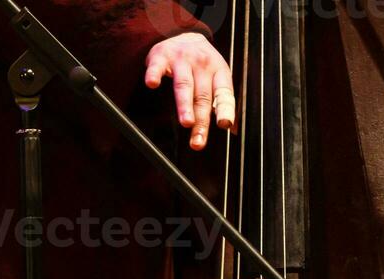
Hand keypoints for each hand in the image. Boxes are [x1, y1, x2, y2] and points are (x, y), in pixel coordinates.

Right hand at [145, 32, 235, 150]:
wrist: (182, 32)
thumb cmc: (201, 64)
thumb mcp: (217, 77)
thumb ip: (220, 101)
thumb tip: (231, 129)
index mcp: (219, 72)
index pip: (224, 93)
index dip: (225, 109)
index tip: (224, 124)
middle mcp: (202, 65)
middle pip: (203, 97)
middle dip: (201, 121)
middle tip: (198, 141)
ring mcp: (181, 59)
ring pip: (184, 85)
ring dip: (185, 105)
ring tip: (186, 122)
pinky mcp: (161, 56)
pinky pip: (157, 67)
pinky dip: (154, 75)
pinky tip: (152, 84)